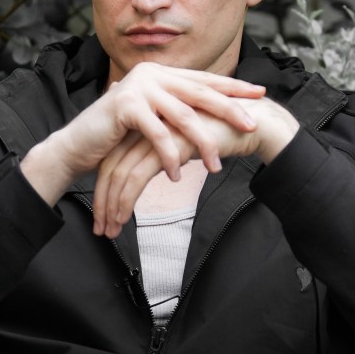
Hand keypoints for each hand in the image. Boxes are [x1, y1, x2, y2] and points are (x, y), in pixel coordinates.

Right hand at [20, 62, 265, 205]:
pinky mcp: (125, 106)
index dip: (232, 87)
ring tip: (216, 166)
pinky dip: (169, 155)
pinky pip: (157, 133)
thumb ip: (175, 110)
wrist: (78, 144)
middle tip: (252, 124)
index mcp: (162, 73)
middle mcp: (152, 74)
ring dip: (201, 143)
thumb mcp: (152, 118)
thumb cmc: (117, 135)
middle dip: (229, 109)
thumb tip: (209, 114)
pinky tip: (178, 174)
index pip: (204, 79)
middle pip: (200, 92)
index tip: (259, 93)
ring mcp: (138, 87)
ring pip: (182, 115)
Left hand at [92, 96, 299, 236]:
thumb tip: (161, 166)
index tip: (105, 213)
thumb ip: (170, 148)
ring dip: (112, 206)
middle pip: (111, 166)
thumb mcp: (188, 141)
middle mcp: (147, 125)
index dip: (106, 187)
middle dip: (103, 201)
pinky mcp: (166, 144)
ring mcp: (155, 133)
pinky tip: (126, 218)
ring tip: (111, 230)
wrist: (253, 123)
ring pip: (120, 174)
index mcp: (149, 122)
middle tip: (100, 228)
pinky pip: (137, 176)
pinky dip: (128, 200)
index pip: (116, 157)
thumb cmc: (224, 133)